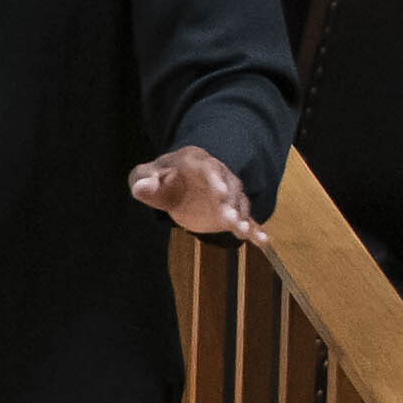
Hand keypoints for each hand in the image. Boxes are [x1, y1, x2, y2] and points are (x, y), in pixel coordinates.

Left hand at [129, 144, 261, 237]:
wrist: (176, 185)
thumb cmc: (159, 178)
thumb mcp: (146, 176)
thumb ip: (142, 180)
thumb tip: (139, 187)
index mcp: (196, 161)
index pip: (208, 168)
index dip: (214, 179)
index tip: (218, 192)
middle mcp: (218, 175)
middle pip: (228, 186)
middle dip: (230, 201)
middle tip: (230, 217)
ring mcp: (226, 194)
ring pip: (238, 204)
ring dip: (241, 217)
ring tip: (242, 231)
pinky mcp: (230, 212)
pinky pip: (246, 220)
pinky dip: (254, 230)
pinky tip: (263, 242)